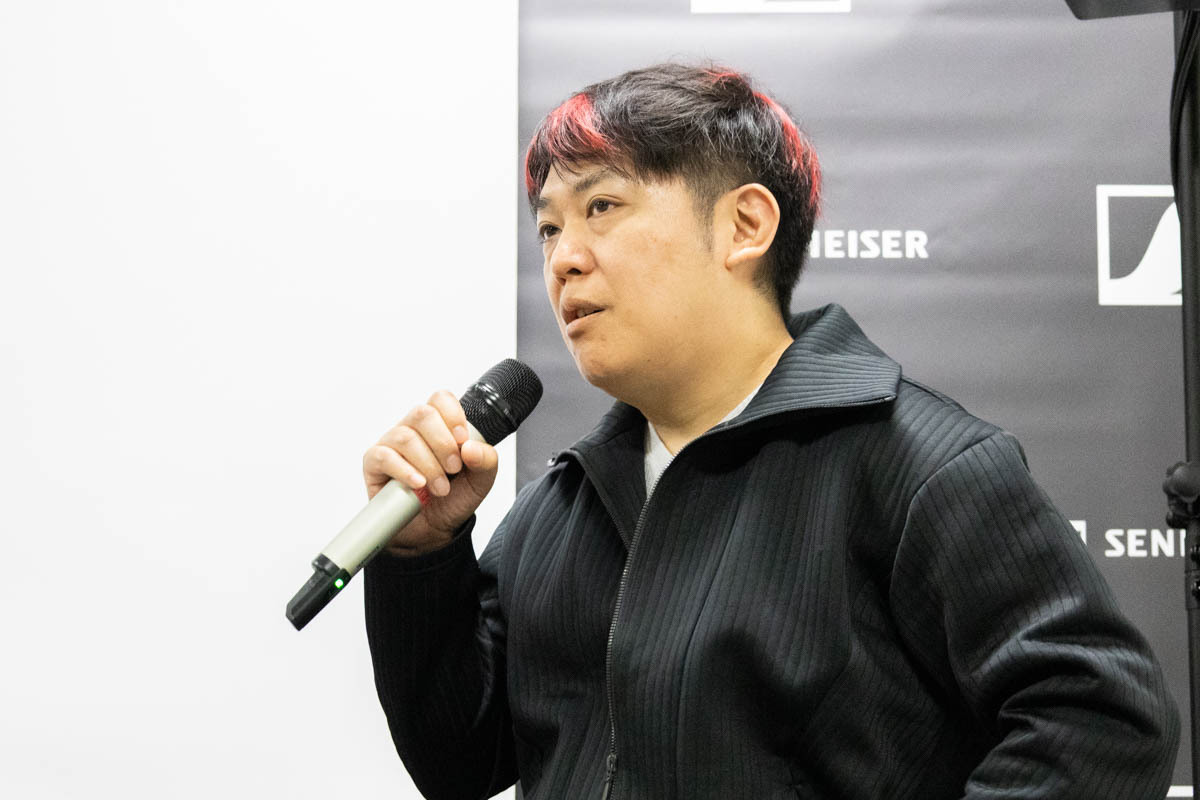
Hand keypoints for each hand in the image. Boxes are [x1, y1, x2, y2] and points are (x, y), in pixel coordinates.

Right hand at [362, 391, 498, 555]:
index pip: (440, 399)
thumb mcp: (480, 481)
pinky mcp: (374, 464)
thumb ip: (486, 460)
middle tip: (454, 469)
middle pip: (422, 413)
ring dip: (428, 464)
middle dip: (442, 443)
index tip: (463, 441)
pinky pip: (383, 456)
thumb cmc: (453, 498)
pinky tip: (418, 485)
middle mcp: (413, 429)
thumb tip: (470, 447)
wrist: (433, 531)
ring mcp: (391, 444)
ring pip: (405, 437)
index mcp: (439, 425)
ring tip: (441, 487)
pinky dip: (405, 471)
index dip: (453, 415)